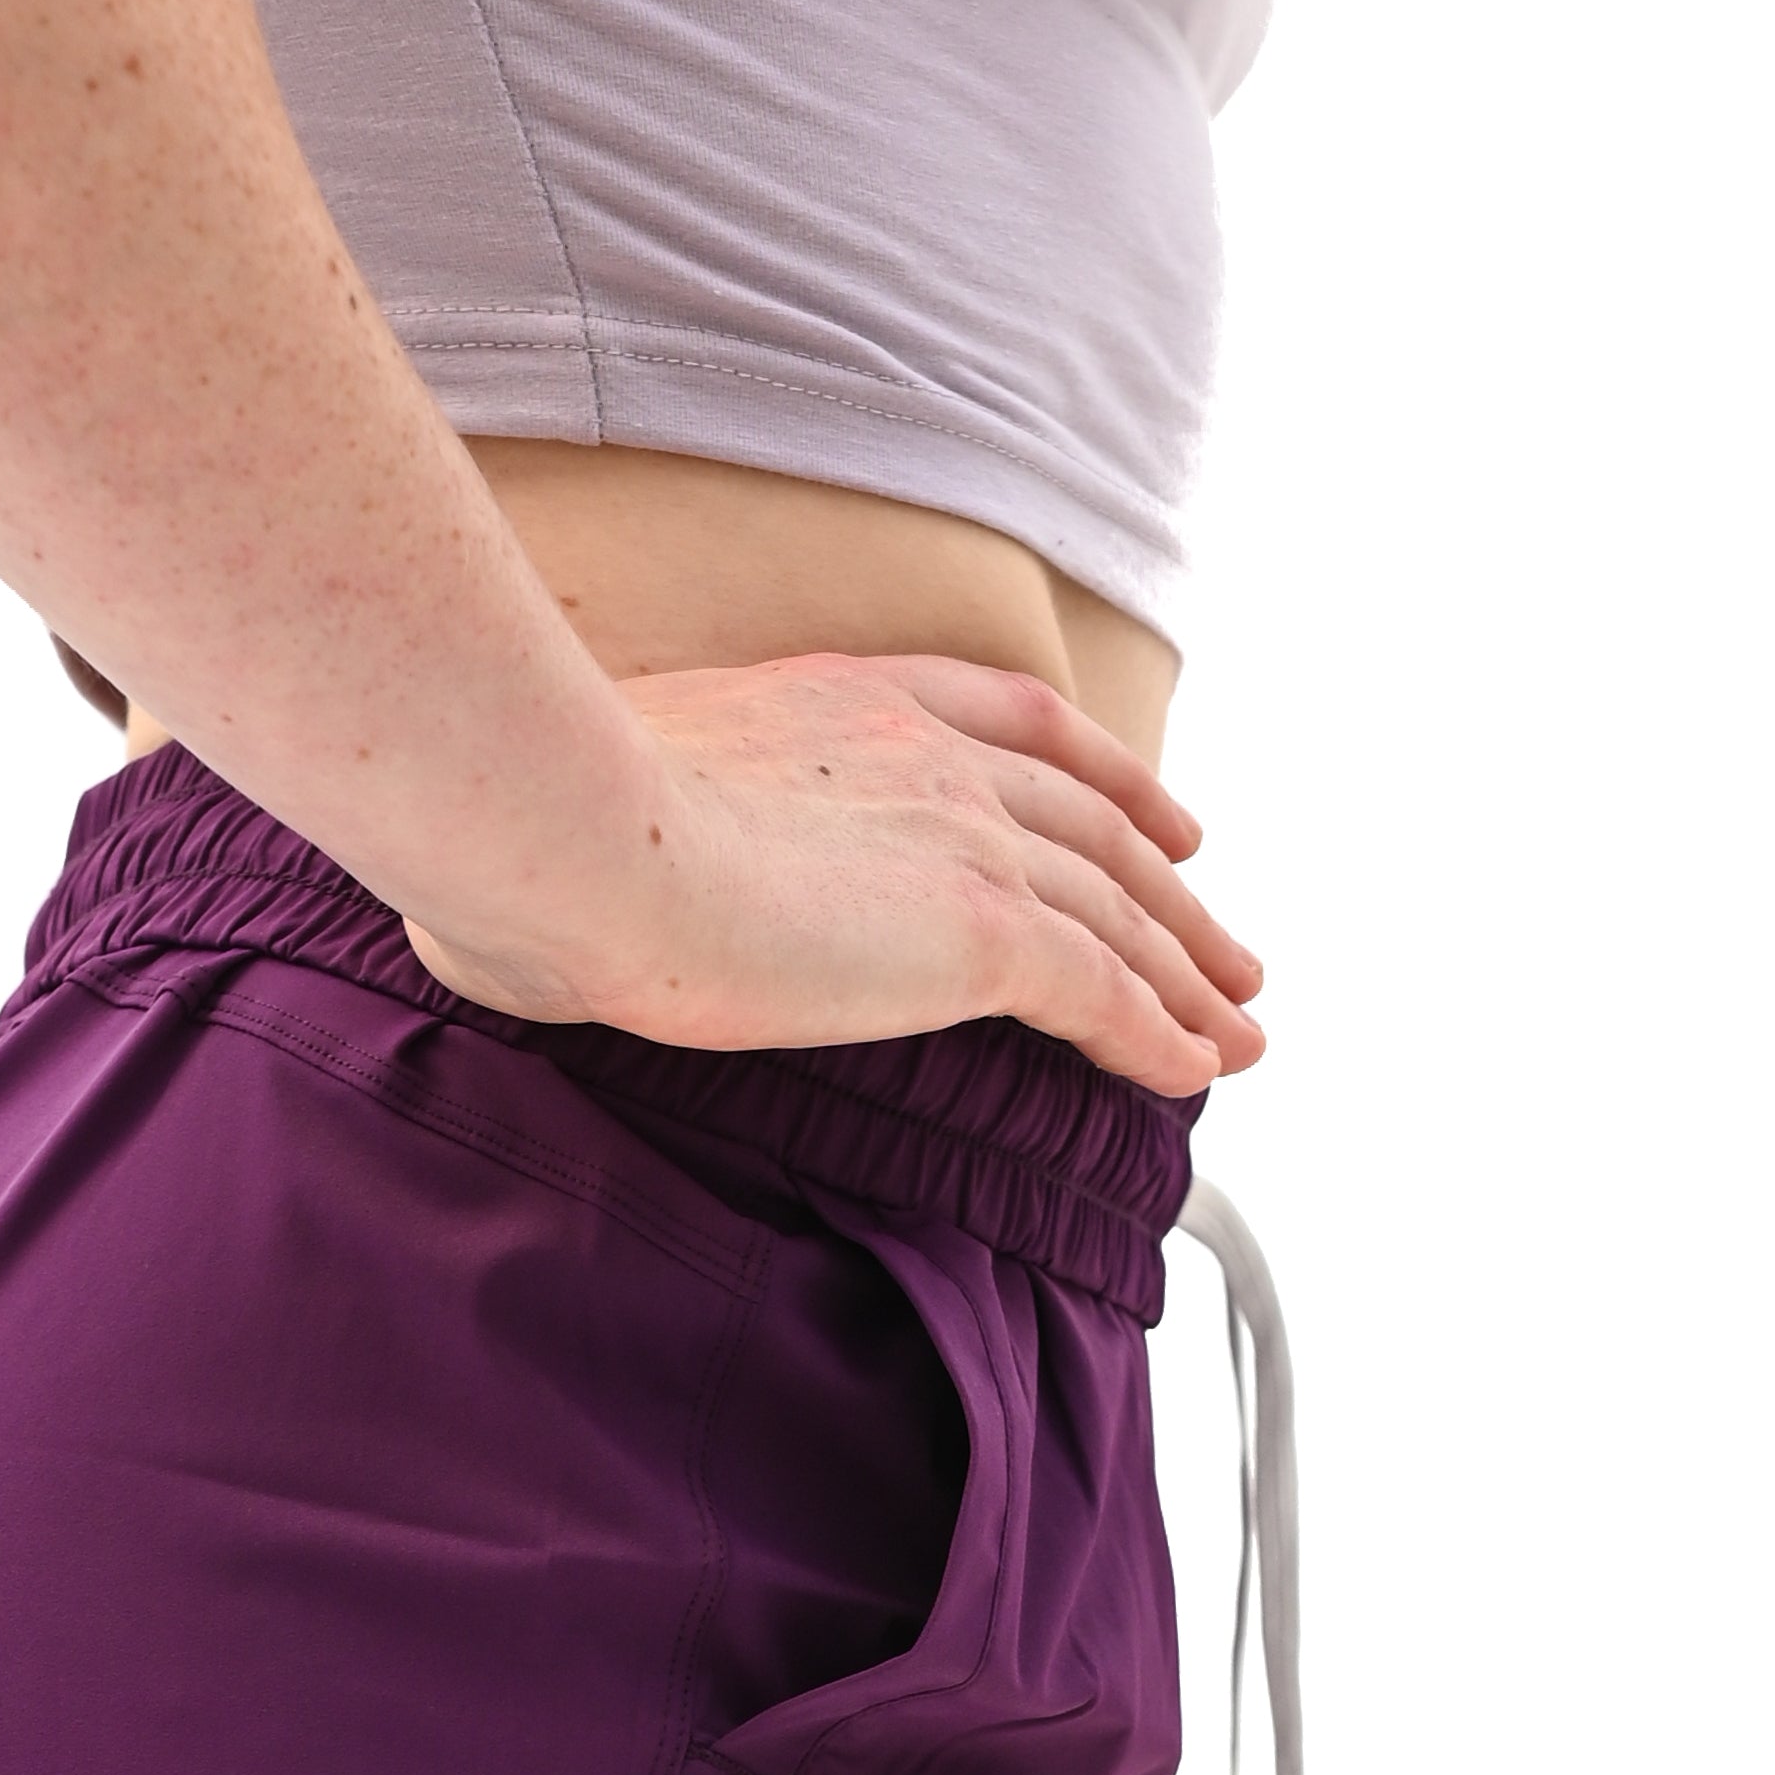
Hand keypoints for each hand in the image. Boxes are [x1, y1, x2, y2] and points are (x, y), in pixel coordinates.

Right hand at [404, 653, 1264, 1094]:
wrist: (569, 825)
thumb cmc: (536, 820)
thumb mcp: (607, 793)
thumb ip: (635, 827)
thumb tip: (554, 901)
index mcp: (851, 701)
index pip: (1016, 725)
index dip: (1101, 772)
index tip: (1149, 812)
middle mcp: (928, 752)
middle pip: (1094, 821)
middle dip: (1172, 888)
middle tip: (1225, 946)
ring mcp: (962, 836)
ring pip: (1118, 908)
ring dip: (1189, 973)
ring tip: (1238, 1023)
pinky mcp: (976, 931)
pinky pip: (1101, 990)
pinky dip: (1157, 1032)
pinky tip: (1193, 1073)